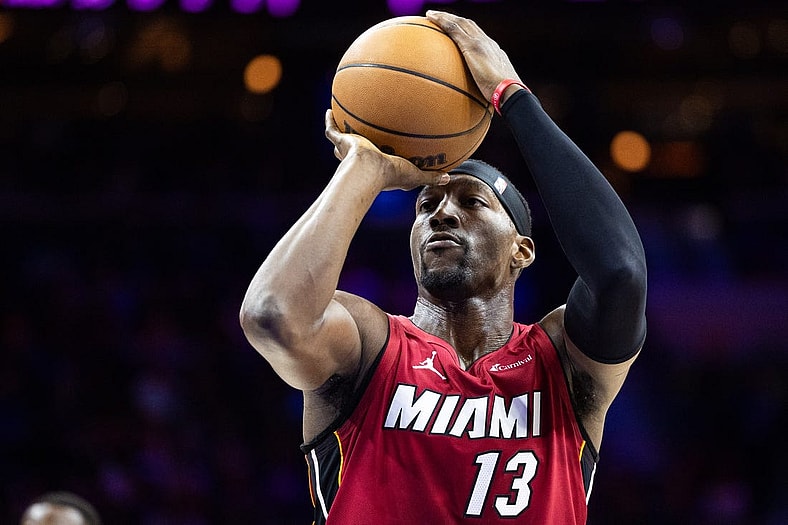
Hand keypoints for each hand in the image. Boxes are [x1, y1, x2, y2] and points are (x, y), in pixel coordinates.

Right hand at [324, 109, 448, 190]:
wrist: (368, 169)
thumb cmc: (390, 175)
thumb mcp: (415, 175)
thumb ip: (431, 176)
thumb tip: (449, 178)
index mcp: (377, 167)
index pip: (379, 163)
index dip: (383, 160)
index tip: (388, 154)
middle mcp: (361, 159)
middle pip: (358, 152)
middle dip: (358, 145)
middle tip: (362, 136)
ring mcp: (349, 150)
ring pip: (342, 141)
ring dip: (342, 133)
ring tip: (342, 120)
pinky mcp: (342, 142)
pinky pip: (332, 130)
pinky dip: (330, 120)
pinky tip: (330, 110)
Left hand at [426, 10, 522, 101]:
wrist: (510, 92)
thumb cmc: (504, 99)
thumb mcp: (493, 95)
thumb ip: (484, 96)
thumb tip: (477, 108)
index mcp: (495, 53)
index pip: (479, 38)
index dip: (467, 32)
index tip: (457, 32)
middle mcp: (488, 43)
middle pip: (469, 26)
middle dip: (455, 20)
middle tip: (441, 19)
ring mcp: (480, 43)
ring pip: (460, 23)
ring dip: (445, 17)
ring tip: (431, 15)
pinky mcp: (472, 46)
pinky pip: (453, 29)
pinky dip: (442, 21)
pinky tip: (430, 18)